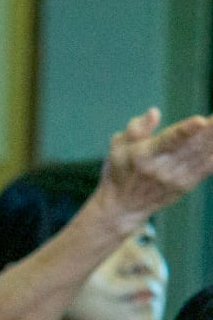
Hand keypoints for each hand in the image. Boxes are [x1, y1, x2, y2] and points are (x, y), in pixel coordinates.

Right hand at [95, 107, 212, 223]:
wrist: (123, 207)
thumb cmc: (121, 170)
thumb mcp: (117, 147)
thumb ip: (136, 127)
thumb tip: (154, 112)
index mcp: (143, 156)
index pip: (167, 141)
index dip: (185, 130)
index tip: (200, 120)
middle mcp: (161, 168)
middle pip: (192, 145)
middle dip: (211, 129)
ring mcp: (177, 178)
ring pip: (203, 154)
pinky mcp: (187, 184)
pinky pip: (208, 166)